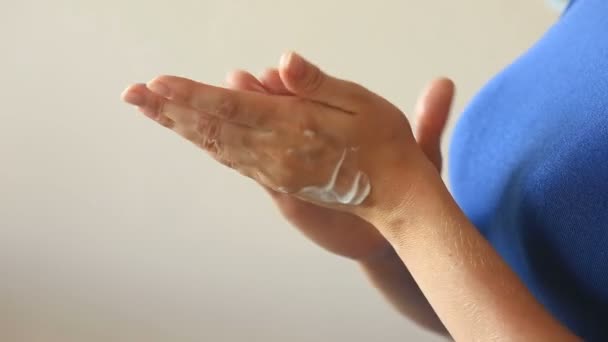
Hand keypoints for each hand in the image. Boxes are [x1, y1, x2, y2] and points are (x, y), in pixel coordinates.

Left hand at [121, 52, 453, 227]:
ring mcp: (272, 171)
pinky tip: (190, 134)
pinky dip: (205, 144)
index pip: (231, 108)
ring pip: (216, 146)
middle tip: (132, 95)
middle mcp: (275, 153)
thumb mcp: (360, 103)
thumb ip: (317, 84)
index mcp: (293, 128)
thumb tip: (282, 62)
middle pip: (212, 129)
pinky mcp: (276, 181)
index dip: (192, 96)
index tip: (156, 84)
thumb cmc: (382, 143)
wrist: (393, 193)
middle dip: (169, 110)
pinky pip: (232, 160)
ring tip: (150, 110)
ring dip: (180, 127)